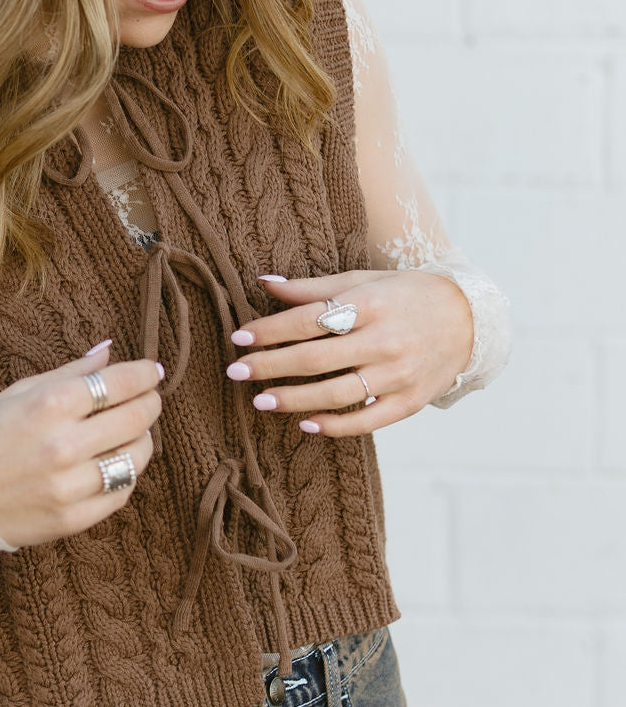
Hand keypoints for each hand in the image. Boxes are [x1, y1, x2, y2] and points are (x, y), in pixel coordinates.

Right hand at [0, 345, 160, 548]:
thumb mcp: (22, 392)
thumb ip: (71, 372)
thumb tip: (110, 350)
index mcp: (49, 405)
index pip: (118, 383)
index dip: (143, 375)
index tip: (152, 372)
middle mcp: (62, 445)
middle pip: (135, 419)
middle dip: (150, 404)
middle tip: (150, 399)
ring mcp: (68, 486)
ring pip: (134, 458)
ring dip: (143, 440)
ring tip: (133, 432)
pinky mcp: (71, 519)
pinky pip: (120, 493)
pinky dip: (125, 475)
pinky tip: (115, 464)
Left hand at [226, 269, 473, 436]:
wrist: (469, 318)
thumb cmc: (405, 294)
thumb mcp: (363, 281)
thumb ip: (314, 287)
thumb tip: (263, 283)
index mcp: (371, 304)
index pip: (310, 319)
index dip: (271, 330)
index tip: (239, 338)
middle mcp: (385, 341)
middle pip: (317, 358)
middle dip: (271, 366)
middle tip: (236, 373)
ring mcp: (399, 375)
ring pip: (338, 394)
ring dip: (294, 400)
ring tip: (261, 401)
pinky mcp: (411, 401)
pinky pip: (368, 420)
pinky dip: (335, 425)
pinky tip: (306, 424)